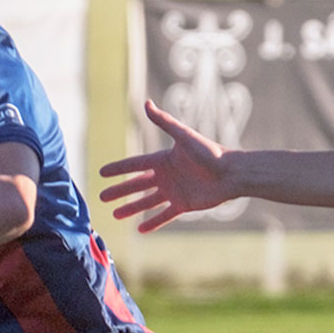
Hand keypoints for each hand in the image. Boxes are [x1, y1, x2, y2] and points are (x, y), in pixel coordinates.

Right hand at [97, 100, 236, 231]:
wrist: (231, 173)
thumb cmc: (210, 153)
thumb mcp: (184, 136)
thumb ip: (164, 121)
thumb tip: (146, 103)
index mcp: (163, 159)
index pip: (135, 165)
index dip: (118, 168)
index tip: (102, 172)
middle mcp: (166, 175)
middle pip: (137, 185)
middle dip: (120, 190)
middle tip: (102, 197)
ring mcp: (174, 191)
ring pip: (147, 202)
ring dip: (131, 208)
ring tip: (115, 214)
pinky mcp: (183, 205)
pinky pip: (164, 215)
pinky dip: (152, 222)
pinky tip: (140, 230)